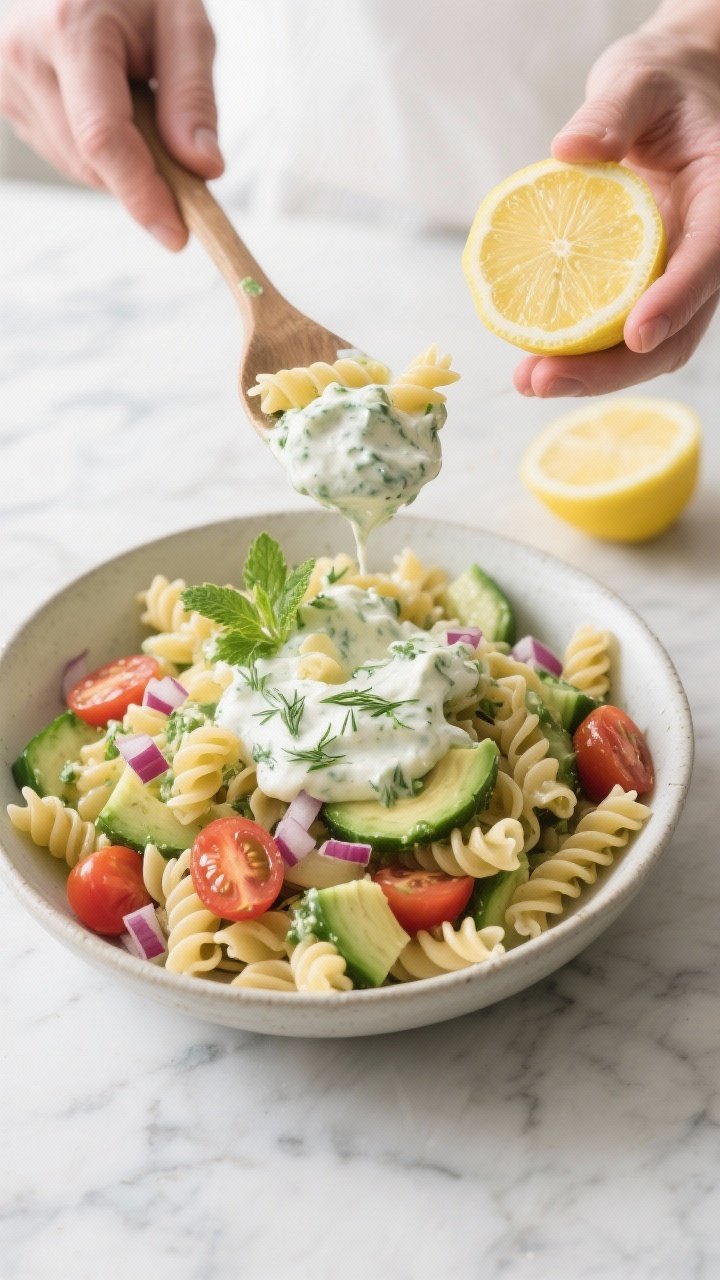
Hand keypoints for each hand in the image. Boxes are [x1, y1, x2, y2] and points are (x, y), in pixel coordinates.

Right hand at [0, 0, 222, 248]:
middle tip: (179, 151)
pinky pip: (62, 154)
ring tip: (136, 102)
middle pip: (91, 161)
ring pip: (76, 165)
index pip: (102, 137)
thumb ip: (193, 95)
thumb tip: (203, 169)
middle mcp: (24, 55)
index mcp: (69, 28)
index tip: (178, 233)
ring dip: (121, 162)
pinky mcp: (4, 98)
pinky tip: (107, 104)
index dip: (141, 193)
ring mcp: (5, 80)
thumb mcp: (183, 20)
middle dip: (143, 176)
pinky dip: (98, 151)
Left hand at [514, 23, 719, 396]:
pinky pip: (620, 335)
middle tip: (543, 379)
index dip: (676, 299)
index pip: (711, 256)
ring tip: (528, 380)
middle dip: (614, 367)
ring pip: (651, 347)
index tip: (636, 333)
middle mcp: (709, 249)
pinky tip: (533, 364)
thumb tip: (570, 149)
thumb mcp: (637, 79)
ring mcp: (679, 277)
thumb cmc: (658, 85)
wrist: (667, 99)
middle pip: (679, 329)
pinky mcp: (646, 288)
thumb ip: (610, 112)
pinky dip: (581, 357)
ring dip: (592, 375)